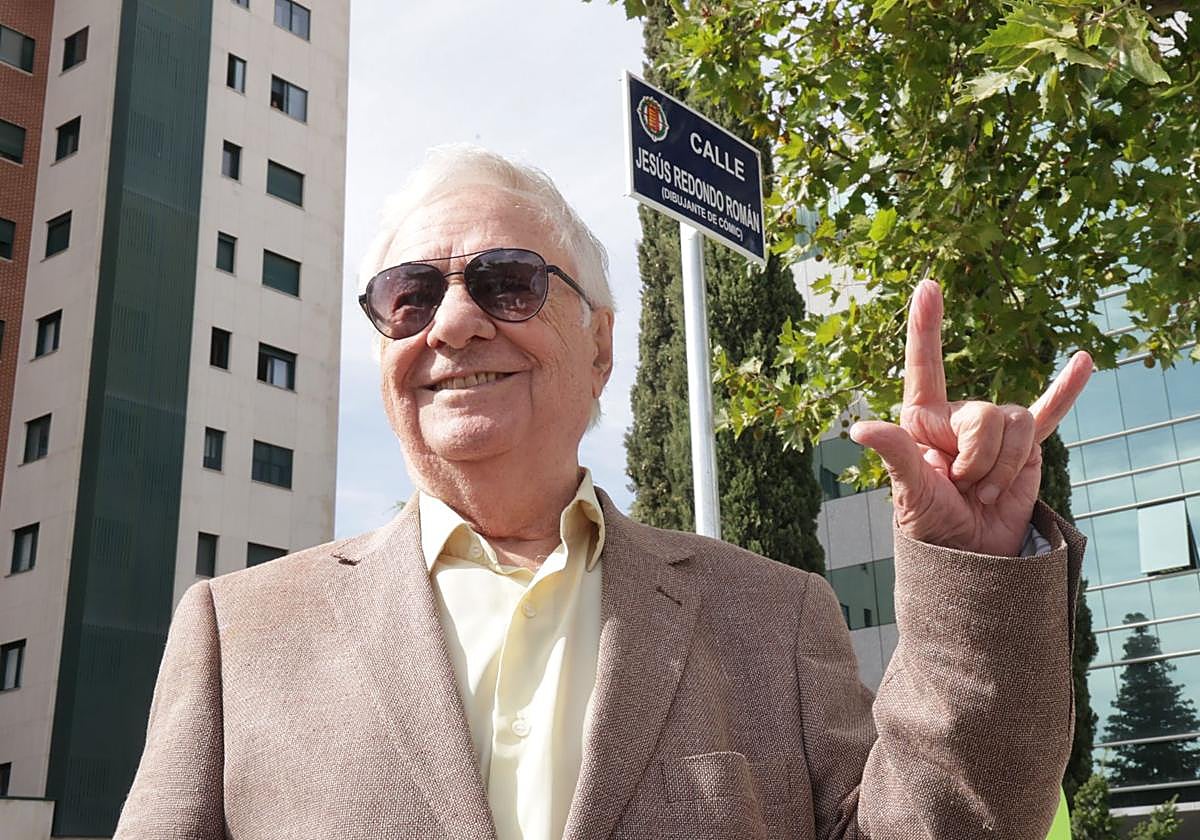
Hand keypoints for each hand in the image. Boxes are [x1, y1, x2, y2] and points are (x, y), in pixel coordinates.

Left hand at [849, 280, 1092, 556]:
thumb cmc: (930, 523)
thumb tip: (860, 427)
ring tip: (984, 492)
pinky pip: (1049, 413)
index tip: (928, 285)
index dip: (925, 325)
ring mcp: (995, 429)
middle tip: (963, 487)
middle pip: (985, 416)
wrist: (969, 555)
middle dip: (979, 459)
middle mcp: (959, 416)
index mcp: (923, 418)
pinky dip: (1066, 390)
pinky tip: (1084, 361)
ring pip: (1015, 424)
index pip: (924, 364)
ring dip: (1004, 468)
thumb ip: (895, 452)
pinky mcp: (1026, 447)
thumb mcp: (909, 490)